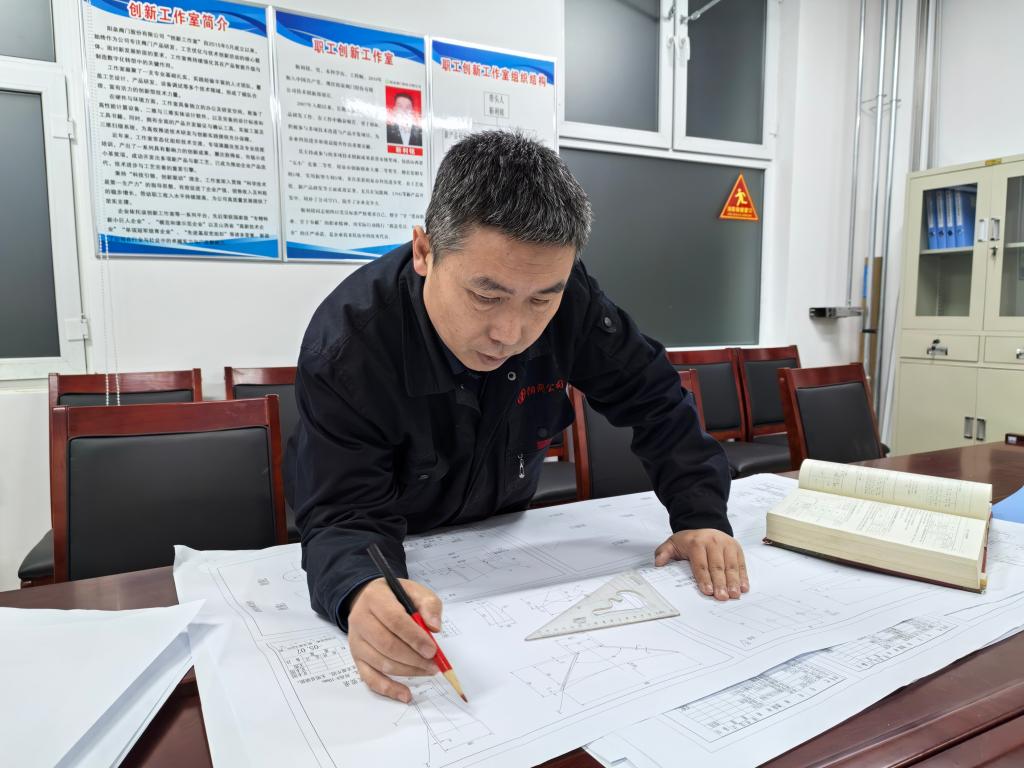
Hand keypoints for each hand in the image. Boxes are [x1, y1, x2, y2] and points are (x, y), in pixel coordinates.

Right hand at [347, 577, 442, 702]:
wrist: (369, 598)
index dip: (414, 637)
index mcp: (374, 598)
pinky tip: (405, 694)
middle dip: (414, 658)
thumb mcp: (414, 590)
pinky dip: (388, 689)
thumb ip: (428, 605)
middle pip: (387, 644)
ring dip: (408, 671)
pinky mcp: (356, 658)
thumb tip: (434, 628)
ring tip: (428, 670)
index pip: (394, 620)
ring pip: (381, 663)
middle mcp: (360, 620)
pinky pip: (370, 678)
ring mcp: (356, 641)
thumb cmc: (396, 596)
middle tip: (434, 663)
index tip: (432, 649)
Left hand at [654, 529, 748, 600]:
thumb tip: (658, 563)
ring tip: (734, 595)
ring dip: (733, 582)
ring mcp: (726, 544)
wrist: (704, 525)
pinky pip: (741, 564)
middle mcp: (713, 542)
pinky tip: (744, 587)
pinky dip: (743, 576)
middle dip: (720, 583)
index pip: (700, 563)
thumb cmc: (689, 541)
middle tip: (721, 597)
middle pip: (717, 566)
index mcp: (697, 542)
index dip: (704, 578)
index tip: (707, 591)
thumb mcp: (673, 543)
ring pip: (731, 566)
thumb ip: (664, 552)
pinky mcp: (736, 548)